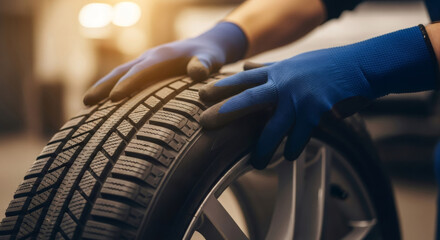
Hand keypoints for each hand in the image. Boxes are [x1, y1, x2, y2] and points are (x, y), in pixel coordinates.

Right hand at [83, 22, 246, 104]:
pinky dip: (112, 88)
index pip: (142, 71)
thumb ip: (204, 65)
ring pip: (119, 74)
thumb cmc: (210, 56)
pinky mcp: (146, 70)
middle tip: (86, 103)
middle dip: (104, 86)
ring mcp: (145, 63)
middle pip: (122, 71)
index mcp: (162, 57)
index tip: (114, 98)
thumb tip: (197, 72)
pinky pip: (125, 78)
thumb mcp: (211, 59)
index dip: (128, 83)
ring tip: (86, 104)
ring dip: (102, 87)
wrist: (207, 46)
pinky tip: (104, 104)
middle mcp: (149, 58)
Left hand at [199, 26, 437, 168]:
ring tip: (255, 163)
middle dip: (225, 112)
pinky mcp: (317, 110)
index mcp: (276, 71)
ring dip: (263, 147)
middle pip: (248, 98)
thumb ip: (268, 69)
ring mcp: (299, 97)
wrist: (359, 66)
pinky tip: (287, 157)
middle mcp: (284, 82)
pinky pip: (300, 135)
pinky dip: (293, 148)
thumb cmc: (324, 66)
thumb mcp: (292, 63)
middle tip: (204, 123)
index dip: (221, 87)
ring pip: (274, 127)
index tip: (201, 96)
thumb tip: (246, 67)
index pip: (243, 79)